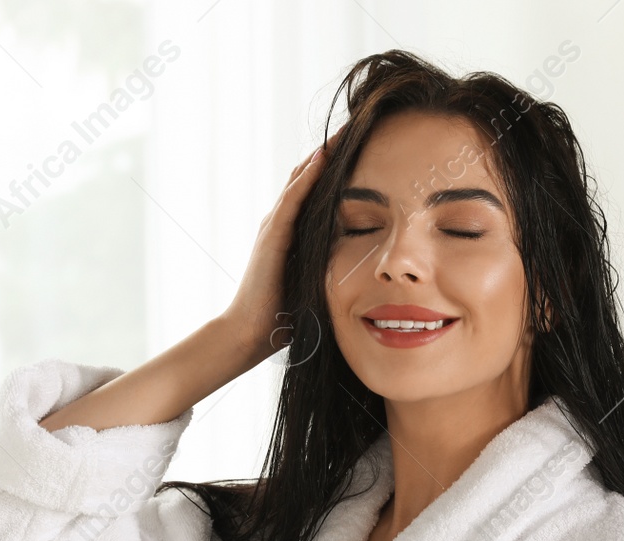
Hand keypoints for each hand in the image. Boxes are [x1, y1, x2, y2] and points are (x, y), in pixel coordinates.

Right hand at [224, 126, 345, 367]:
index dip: (340, 168)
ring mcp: (275, 226)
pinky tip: (325, 158)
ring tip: (347, 129)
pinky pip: (293, 199)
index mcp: (296, 232)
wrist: (251, 333)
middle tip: (361, 125)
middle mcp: (283, 222)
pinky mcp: (272, 236)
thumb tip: (372, 268)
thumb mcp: (319, 283)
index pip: (319, 190)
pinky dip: (308, 177)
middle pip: (310, 175)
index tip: (368, 148)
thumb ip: (335, 267)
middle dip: (334, 151)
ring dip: (323, 154)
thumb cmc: (286, 316)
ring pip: (302, 179)